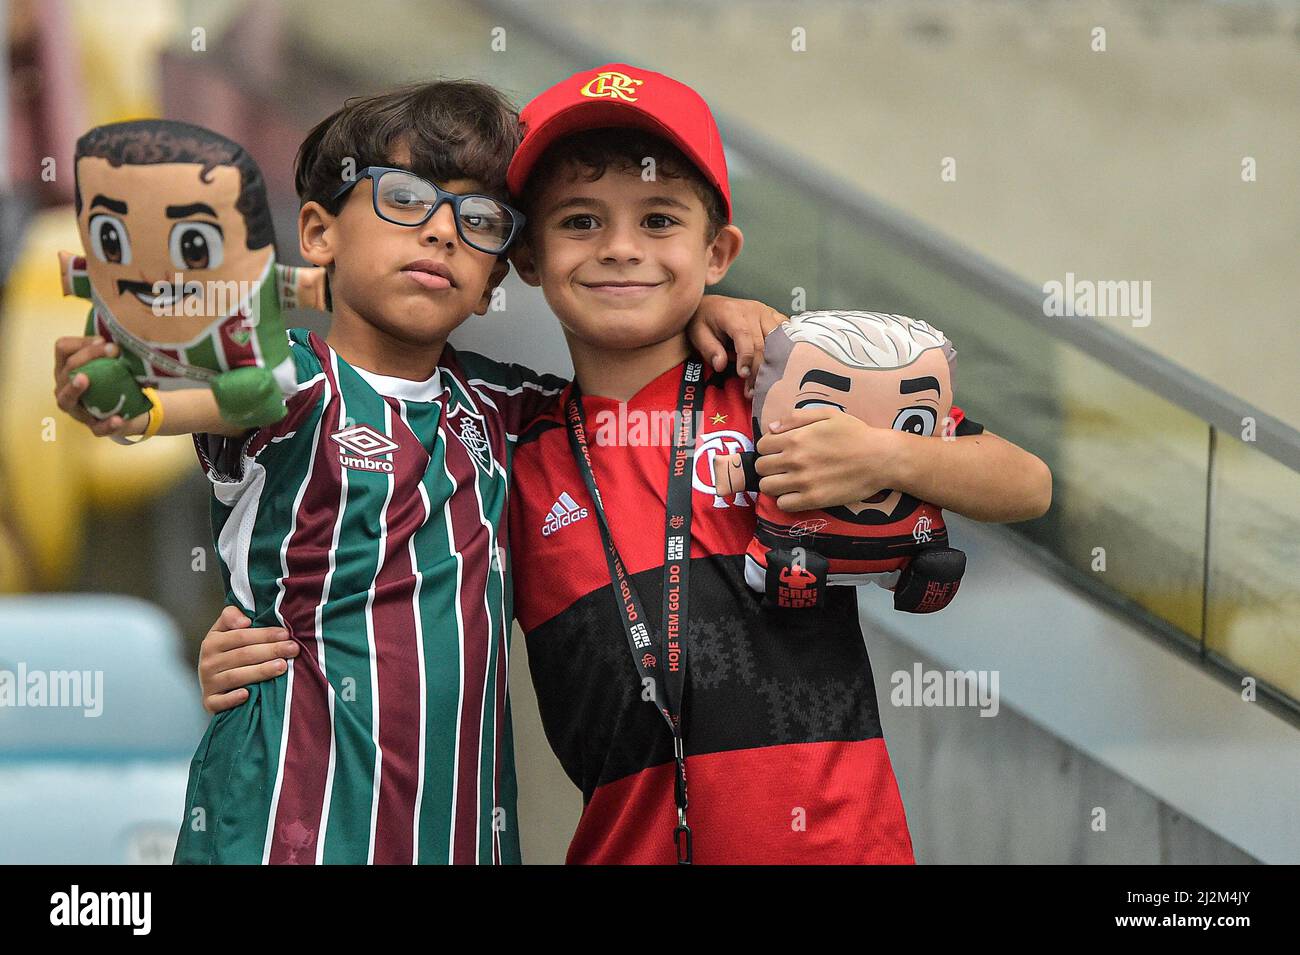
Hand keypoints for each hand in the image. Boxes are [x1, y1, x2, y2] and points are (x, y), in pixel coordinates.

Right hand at [52, 335, 145, 437]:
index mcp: (67, 368)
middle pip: (68, 368)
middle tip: (113, 350)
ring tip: (84, 380)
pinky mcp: (93, 426)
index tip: (104, 340)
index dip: (80, 342)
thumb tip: (127, 332)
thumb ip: (113, 349)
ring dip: (75, 388)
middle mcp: (64, 387)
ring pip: (66, 398)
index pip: (63, 348)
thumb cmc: (115, 379)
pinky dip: (106, 424)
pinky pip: (96, 427)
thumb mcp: (113, 362)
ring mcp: (75, 409)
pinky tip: (117, 419)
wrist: (132, 409)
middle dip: (88, 357)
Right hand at [197, 605, 298, 713]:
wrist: (213, 684)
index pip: (240, 636)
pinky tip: (247, 694)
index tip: (285, 633)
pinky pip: (219, 702)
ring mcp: (208, 684)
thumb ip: (231, 617)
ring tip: (282, 666)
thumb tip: (245, 620)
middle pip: (243, 655)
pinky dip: (233, 698)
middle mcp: (207, 663)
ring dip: (260, 671)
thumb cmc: (227, 654)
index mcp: (212, 642)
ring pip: (236, 677)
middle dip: (271, 651)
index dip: (264, 634)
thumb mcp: (225, 632)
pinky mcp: (209, 703)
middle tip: (293, 649)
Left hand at [686, 295, 787, 396]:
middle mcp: (752, 310)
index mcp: (732, 313)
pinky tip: (780, 365)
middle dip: (759, 369)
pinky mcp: (774, 315)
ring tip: (766, 382)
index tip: (743, 376)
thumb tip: (721, 365)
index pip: (744, 336)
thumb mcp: (698, 334)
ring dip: (774, 363)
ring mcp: (766, 312)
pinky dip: (786, 348)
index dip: (746, 358)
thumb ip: (709, 349)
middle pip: (763, 342)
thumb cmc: (704, 321)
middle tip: (753, 390)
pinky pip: (786, 332)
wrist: (712, 306)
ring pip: (778, 339)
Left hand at [755, 407, 909, 511]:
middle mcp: (795, 460)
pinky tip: (797, 493)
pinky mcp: (813, 499)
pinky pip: (783, 505)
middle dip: (769, 466)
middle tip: (783, 467)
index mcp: (796, 437)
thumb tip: (771, 428)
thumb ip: (796, 417)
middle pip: (761, 468)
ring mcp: (803, 481)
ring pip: (768, 487)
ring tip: (788, 481)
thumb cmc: (855, 433)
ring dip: (774, 483)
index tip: (779, 451)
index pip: (761, 446)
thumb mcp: (827, 414)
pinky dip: (786, 500)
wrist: (880, 458)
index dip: (768, 448)